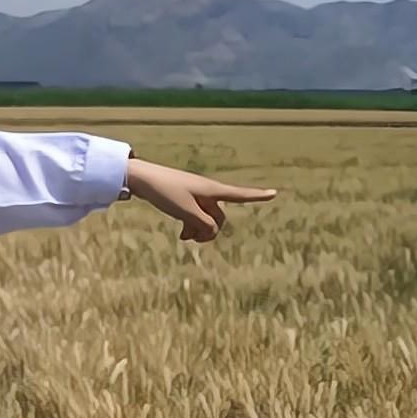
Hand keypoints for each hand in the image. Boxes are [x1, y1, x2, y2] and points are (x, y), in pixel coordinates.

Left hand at [125, 158, 276, 241]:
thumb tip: (213, 232)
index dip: (257, 196)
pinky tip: (182, 234)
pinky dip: (192, 226)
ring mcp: (195, 195)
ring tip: (184, 237)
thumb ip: (203, 225)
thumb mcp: (186, 212)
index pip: (239, 195)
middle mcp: (206, 192)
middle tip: (192, 239)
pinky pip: (196, 216)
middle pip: (219, 216)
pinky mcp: (184, 199)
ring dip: (200, 231)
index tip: (275, 193)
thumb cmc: (164, 192)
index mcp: (211, 190)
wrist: (141, 178)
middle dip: (210, 231)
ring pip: (207, 218)